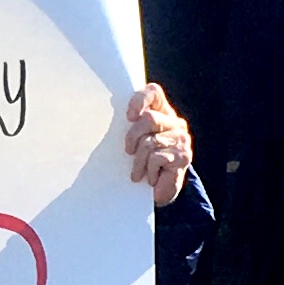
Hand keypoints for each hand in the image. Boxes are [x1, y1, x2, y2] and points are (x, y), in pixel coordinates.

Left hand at [122, 86, 192, 206]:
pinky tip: (151, 178)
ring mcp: (181, 139)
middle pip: (149, 118)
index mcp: (161, 112)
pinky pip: (156, 158)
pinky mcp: (183, 156)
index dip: (140, 100)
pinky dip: (149, 171)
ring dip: (138, 161)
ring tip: (138, 172)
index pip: (154, 92)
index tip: (128, 117)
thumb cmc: (142, 163)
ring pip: (150, 142)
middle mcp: (174, 123)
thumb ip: (128, 126)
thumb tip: (100, 117)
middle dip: (132, 136)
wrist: (159, 191)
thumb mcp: (134, 141)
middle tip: (128, 152)